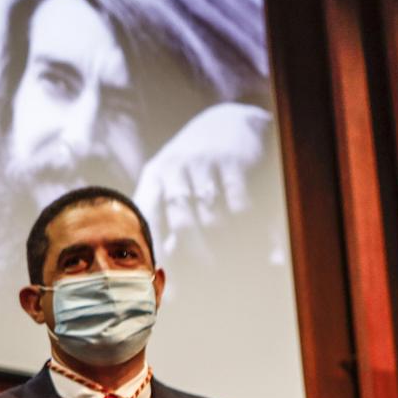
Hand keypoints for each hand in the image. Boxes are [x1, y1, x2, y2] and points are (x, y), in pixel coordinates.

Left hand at [132, 102, 270, 266]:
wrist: (227, 121)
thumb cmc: (194, 164)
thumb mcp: (170, 180)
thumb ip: (163, 214)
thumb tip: (165, 256)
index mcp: (153, 177)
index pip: (147, 218)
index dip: (154, 249)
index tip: (158, 275)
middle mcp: (174, 168)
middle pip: (182, 225)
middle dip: (195, 254)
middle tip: (207, 271)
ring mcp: (202, 163)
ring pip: (211, 218)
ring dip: (223, 242)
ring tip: (230, 255)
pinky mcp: (232, 160)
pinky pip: (238, 205)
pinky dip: (243, 226)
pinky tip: (250, 235)